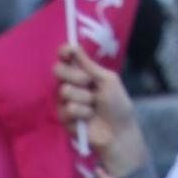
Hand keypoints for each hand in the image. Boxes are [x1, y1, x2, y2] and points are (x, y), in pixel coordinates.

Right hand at [54, 42, 148, 174]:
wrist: (119, 131)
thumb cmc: (117, 104)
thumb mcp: (108, 80)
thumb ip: (90, 65)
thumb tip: (74, 46)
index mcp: (82, 72)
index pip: (66, 57)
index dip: (64, 52)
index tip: (69, 51)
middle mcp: (71, 84)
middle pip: (58, 70)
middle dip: (75, 76)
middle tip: (89, 83)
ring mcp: (65, 101)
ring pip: (64, 90)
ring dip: (84, 98)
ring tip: (94, 106)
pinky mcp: (63, 118)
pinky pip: (67, 108)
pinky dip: (82, 112)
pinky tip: (89, 118)